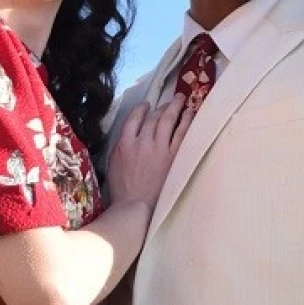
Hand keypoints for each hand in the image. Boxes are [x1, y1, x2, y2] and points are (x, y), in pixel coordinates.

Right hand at [107, 94, 191, 208]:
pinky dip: (185, 121)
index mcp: (125, 143)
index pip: (134, 118)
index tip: (147, 105)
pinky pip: (181, 134)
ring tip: (181, 99)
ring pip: (167, 121)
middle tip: (170, 101)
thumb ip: (120, 146)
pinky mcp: (172, 157)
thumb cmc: (122, 188)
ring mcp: (158, 149)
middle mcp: (142, 142)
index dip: (142, 109)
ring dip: (175, 107)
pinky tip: (190, 113)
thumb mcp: (113, 163)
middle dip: (162, 106)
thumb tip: (128, 135)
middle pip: (153, 118)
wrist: (135, 205)